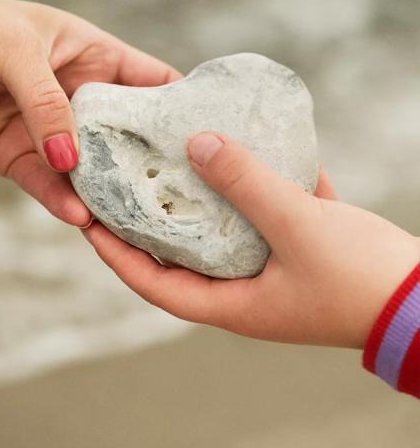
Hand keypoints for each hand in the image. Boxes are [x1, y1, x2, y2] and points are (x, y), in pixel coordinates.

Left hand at [0, 0, 179, 225]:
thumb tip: (71, 158)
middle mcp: (79, 97)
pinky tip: (79, 216)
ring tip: (131, 218)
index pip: (150, 81)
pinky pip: (46, 184)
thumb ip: (47, 101)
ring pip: (90, 167)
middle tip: (177, 191)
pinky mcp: (18, 157)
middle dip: (148, 160)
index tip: (208, 134)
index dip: (179, 104)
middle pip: (126, 134)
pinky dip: (61, 201)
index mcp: (92, 56)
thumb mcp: (14, 48)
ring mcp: (51, 130)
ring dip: (107, 191)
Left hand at [83, 132, 419, 348]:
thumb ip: (247, 185)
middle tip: (125, 185)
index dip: (117, 256)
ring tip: (173, 165)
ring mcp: (271, 268)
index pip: (154, 284)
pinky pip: (259, 216)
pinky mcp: (296, 247)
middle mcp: (244, 289)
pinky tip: (239, 155)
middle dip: (151, 224)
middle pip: (181, 256)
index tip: (88, 223)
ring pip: (221, 232)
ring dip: (199, 202)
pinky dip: (247, 190)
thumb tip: (197, 144)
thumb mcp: (298, 227)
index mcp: (232, 303)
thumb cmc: (360, 278)